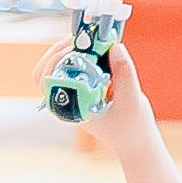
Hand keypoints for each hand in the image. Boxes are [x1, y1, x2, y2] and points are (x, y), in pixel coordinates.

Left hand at [39, 40, 157, 150]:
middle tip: (78, 39)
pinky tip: (92, 51)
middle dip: (57, 52)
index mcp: (69, 108)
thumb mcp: (132, 100)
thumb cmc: (132, 128)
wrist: (136, 143)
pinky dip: (76, 59)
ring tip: (84, 42)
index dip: (57, 58)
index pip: (47, 78)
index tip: (75, 46)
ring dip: (66, 54)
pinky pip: (69, 72)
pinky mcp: (80, 92)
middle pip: (44, 72)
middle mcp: (65, 102)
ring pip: (54, 71)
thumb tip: (116, 47)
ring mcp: (71, 97)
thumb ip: (124, 74)